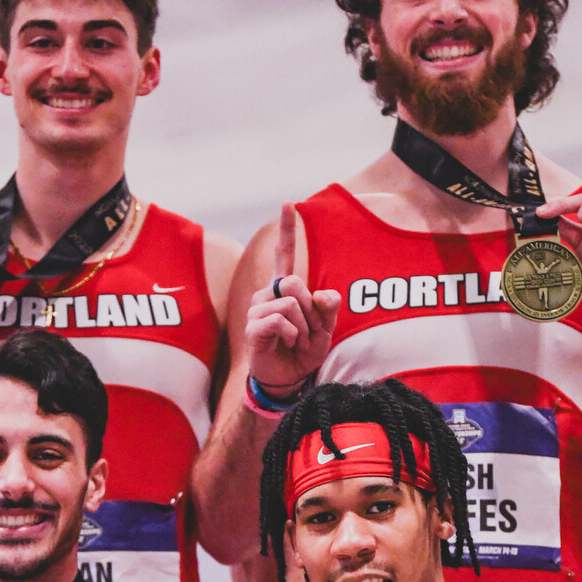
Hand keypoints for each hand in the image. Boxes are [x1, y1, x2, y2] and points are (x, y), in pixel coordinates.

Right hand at [245, 204, 338, 397]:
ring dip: (303, 327)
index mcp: (285, 290)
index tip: (288, 203)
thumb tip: (322, 294)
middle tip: (308, 331)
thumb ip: (328, 309)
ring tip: (297, 341)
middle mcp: (267, 294)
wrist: (286, 378)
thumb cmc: (302, 351)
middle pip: (295, 283)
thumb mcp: (325, 330)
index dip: (287, 230)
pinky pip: (280, 321)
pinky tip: (287, 343)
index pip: (284, 255)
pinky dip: (292, 334)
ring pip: (291, 304)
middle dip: (311, 310)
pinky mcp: (253, 327)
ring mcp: (258, 309)